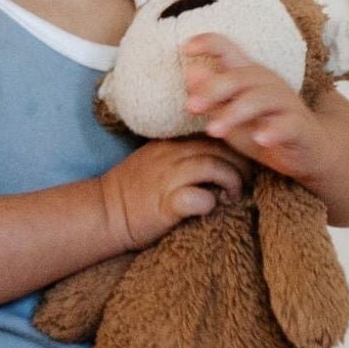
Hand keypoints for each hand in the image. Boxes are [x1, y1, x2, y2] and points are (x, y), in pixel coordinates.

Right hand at [99, 137, 251, 248]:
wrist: (103, 214)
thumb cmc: (132, 192)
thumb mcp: (154, 161)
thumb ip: (180, 155)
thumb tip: (212, 157)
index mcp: (169, 143)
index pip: (211, 133)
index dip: (232, 146)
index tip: (241, 161)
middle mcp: (169, 156)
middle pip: (218, 147)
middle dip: (240, 163)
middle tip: (245, 180)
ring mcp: (166, 179)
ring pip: (212, 167)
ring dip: (231, 182)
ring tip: (233, 195)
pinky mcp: (165, 204)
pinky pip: (197, 198)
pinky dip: (210, 203)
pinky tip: (212, 208)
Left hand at [181, 33, 324, 180]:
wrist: (311, 154)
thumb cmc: (266, 130)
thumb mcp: (232, 117)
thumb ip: (213, 100)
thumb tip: (189, 73)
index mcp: (249, 77)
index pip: (229, 50)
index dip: (209, 43)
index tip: (186, 47)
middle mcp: (269, 84)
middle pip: (241, 77)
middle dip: (213, 89)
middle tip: (190, 106)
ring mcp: (287, 105)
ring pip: (261, 100)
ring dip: (235, 113)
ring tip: (213, 130)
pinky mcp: (301, 128)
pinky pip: (288, 125)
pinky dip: (274, 131)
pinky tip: (260, 139)